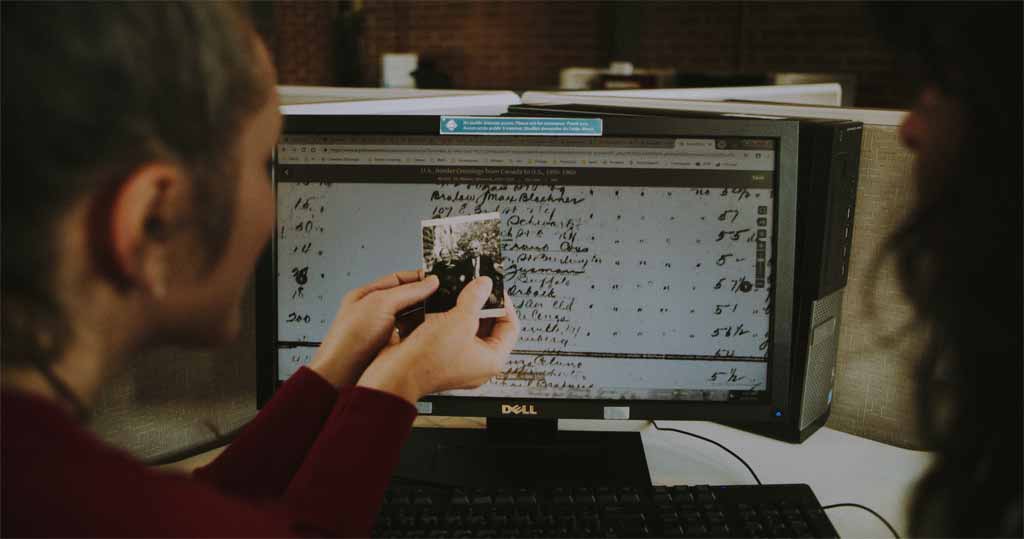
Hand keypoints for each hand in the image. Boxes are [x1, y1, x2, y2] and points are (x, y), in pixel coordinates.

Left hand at [307, 270, 438, 387]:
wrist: (340, 374)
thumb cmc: (348, 339)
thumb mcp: (381, 304)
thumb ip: (408, 291)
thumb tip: (431, 282)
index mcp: (368, 295)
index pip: (398, 279)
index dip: (418, 278)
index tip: (436, 281)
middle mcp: (374, 312)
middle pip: (405, 300)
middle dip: (423, 300)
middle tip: (441, 301)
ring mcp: (381, 332)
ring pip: (409, 321)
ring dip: (421, 321)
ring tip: (435, 320)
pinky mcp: (388, 349)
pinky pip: (409, 339)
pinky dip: (417, 338)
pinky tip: (425, 338)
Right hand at [357, 277, 519, 403]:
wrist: (395, 373)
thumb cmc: (426, 360)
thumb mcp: (458, 320)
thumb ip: (475, 298)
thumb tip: (484, 285)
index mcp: (492, 360)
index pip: (511, 327)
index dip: (505, 304)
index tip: (494, 288)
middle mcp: (478, 363)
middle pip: (491, 327)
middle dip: (483, 304)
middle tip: (476, 287)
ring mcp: (460, 360)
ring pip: (470, 328)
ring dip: (465, 309)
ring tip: (460, 292)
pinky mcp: (443, 356)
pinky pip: (453, 332)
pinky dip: (451, 317)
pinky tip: (444, 304)